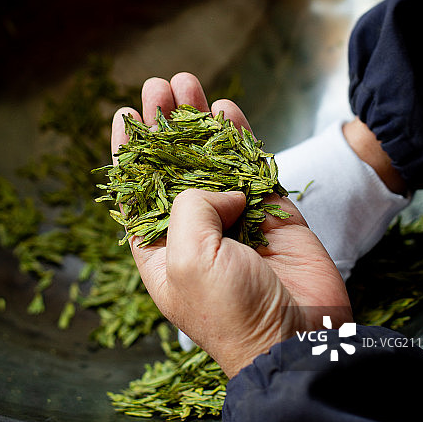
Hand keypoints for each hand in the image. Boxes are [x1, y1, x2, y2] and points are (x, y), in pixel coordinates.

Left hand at [111, 72, 351, 377]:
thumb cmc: (231, 310)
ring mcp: (235, 220)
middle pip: (174, 166)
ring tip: (187, 83)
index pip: (137, 192)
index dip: (129, 153)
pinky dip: (241, 138)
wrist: (297, 339)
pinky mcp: (273, 214)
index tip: (125, 116)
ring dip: (200, 121)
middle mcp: (195, 231)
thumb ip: (192, 206)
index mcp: (160, 251)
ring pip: (213, 159)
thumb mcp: (188, 257)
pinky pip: (253, 167)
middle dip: (165, 125)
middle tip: (160, 87)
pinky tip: (227, 110)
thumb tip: (224, 188)